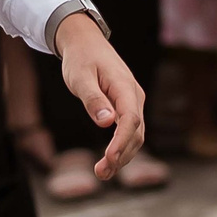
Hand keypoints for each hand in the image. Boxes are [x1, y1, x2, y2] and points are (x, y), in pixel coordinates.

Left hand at [56, 13, 146, 180]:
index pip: (131, 119)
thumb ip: (93, 99)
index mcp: (124, 87)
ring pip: (135, 135)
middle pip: (136, 132)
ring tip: (103, 173)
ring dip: (122, 155)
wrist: (85, 42)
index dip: (121, 141)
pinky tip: (110, 161)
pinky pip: (130, 130)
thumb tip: (107, 122)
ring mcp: (133, 101)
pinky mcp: (126, 106)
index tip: (109, 158)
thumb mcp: (80, 76)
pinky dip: (122, 147)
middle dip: (121, 155)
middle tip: (101, 173)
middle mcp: (134, 95)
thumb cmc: (80, 58)